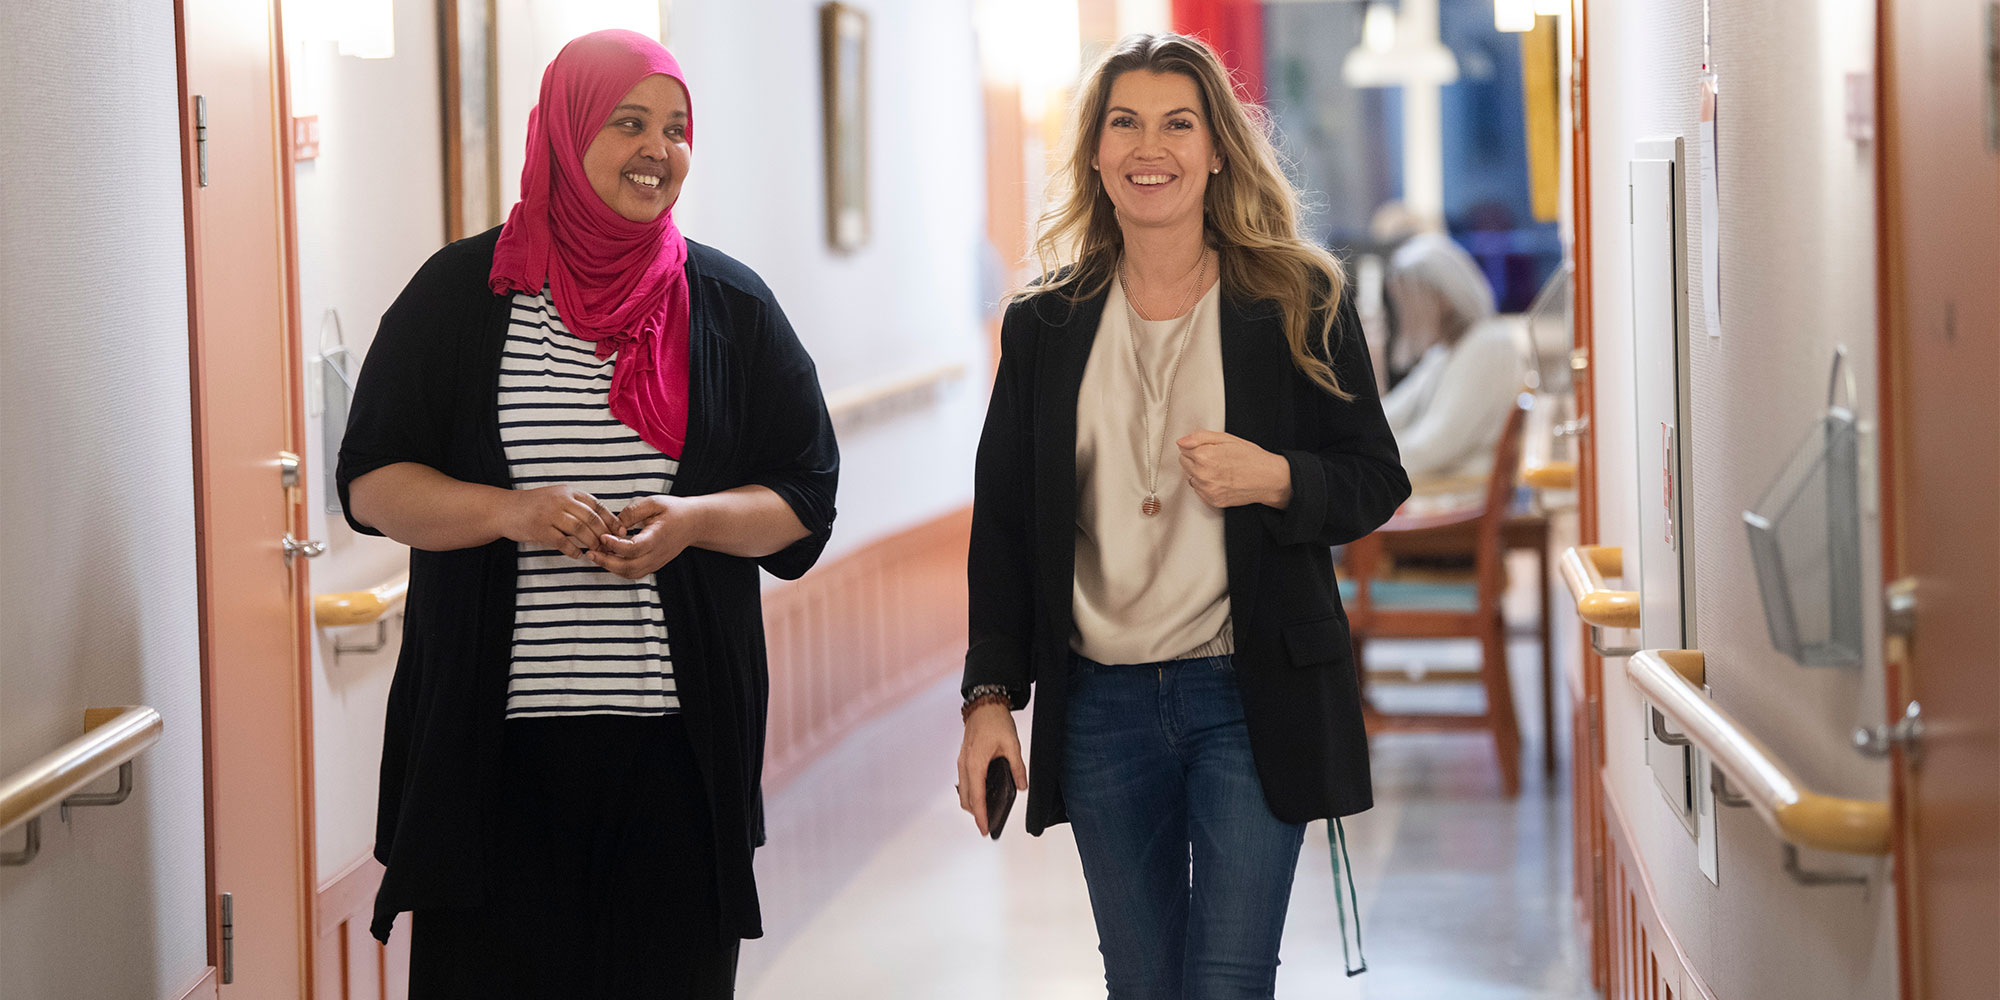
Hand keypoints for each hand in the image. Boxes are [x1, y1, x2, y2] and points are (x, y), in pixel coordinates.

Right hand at [495, 484, 617, 559]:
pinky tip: (578, 555)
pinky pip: (563, 542)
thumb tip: (604, 521)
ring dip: (591, 543)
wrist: (504, 509)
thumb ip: (577, 505)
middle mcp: (561, 500)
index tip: (621, 531)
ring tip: (596, 551)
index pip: (597, 505)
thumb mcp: (557, 497)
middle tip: (610, 546)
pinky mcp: (540, 529)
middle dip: (604, 534)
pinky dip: (573, 551)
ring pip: (580, 530)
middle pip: (591, 518)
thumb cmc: (535, 506)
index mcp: (568, 491)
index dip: (611, 519)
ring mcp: (550, 514)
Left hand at [587, 494, 702, 578]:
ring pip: (630, 573)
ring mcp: (656, 562)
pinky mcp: (654, 565)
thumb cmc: (674, 511)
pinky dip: (619, 569)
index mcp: (657, 537)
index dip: (615, 545)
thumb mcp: (654, 502)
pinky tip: (609, 558)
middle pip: (629, 567)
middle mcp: (657, 553)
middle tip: (591, 551)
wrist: (694, 523)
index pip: (634, 548)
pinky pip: (634, 573)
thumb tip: (615, 523)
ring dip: (611, 568)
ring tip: (596, 555)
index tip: (603, 536)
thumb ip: (633, 511)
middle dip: (607, 562)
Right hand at [957, 702, 1026, 836]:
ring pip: (962, 791)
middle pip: (965, 799)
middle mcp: (965, 765)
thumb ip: (1017, 767)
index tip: (985, 829)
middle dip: (975, 813)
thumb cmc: (995, 721)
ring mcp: (962, 762)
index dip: (981, 816)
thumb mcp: (1012, 744)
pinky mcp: (963, 758)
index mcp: (975, 764)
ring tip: (987, 811)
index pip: (976, 797)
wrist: (983, 704)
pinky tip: (983, 794)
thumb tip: (1022, 786)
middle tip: (989, 824)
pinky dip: (970, 792)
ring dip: (972, 803)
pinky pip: (963, 782)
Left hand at [1177, 430, 1291, 508]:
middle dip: (1196, 459)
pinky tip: (1220, 480)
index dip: (1195, 446)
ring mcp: (1207, 490)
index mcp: (1205, 456)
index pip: (1183, 449)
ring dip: (1200, 473)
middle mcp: (1203, 475)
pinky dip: (1206, 485)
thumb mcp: (1226, 438)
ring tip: (1219, 469)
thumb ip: (1200, 437)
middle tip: (1215, 457)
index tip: (1207, 447)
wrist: (1268, 478)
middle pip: (1184, 463)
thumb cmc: (1251, 457)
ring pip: (1191, 477)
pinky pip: (1199, 490)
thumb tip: (1182, 441)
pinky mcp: (1212, 500)